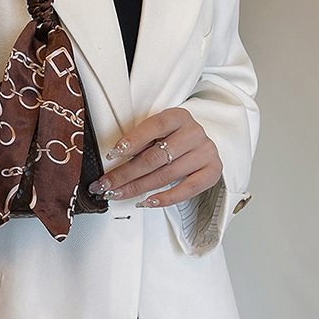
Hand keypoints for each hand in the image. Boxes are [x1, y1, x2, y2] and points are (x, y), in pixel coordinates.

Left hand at [89, 108, 222, 207]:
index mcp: (178, 117)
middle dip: (126, 172)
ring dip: (139, 187)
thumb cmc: (172, 137)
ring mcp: (205, 152)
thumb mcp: (156, 132)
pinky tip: (148, 201)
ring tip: (119, 193)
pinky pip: (188, 189)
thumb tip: (114, 159)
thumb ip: (141, 141)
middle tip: (107, 183)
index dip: (133, 140)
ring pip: (167, 174)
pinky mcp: (212, 171)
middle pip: (156, 156)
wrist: (199, 143)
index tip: (114, 153)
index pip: (155, 126)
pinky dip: (166, 198)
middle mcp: (194, 133)